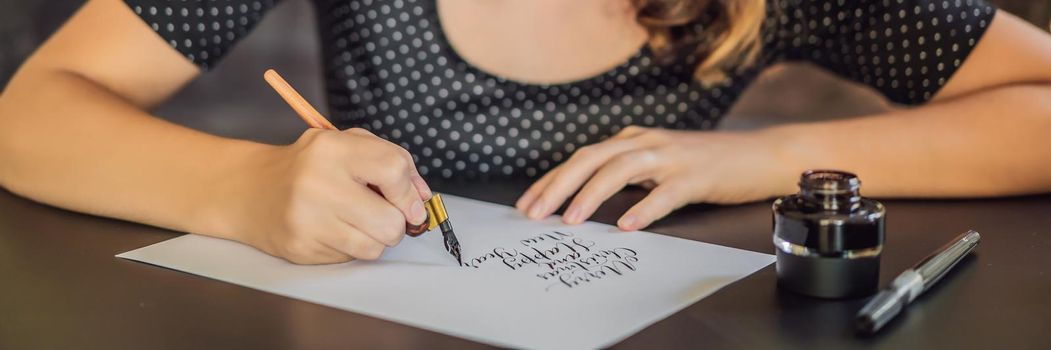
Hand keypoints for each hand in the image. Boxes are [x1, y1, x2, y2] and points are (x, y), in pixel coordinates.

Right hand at [232, 128, 430, 263]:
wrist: (250, 190)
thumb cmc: (308, 166)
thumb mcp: (347, 145)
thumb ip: (391, 160)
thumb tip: (423, 197)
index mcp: (332, 148)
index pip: (393, 169)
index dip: (410, 191)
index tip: (411, 202)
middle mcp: (318, 182)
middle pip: (390, 221)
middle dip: (396, 223)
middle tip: (383, 214)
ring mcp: (307, 218)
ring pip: (374, 247)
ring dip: (375, 238)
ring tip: (357, 221)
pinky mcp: (301, 247)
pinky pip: (351, 258)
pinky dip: (351, 247)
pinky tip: (334, 230)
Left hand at [515, 126, 792, 230]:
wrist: (757, 155)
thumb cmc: (704, 165)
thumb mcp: (657, 164)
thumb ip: (625, 174)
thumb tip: (585, 198)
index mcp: (632, 141)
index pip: (581, 158)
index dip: (551, 180)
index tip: (527, 204)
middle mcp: (645, 143)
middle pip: (591, 159)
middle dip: (558, 186)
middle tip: (535, 214)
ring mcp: (670, 157)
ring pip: (620, 171)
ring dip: (590, 195)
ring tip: (570, 219)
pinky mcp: (695, 176)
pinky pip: (664, 193)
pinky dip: (643, 208)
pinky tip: (627, 225)